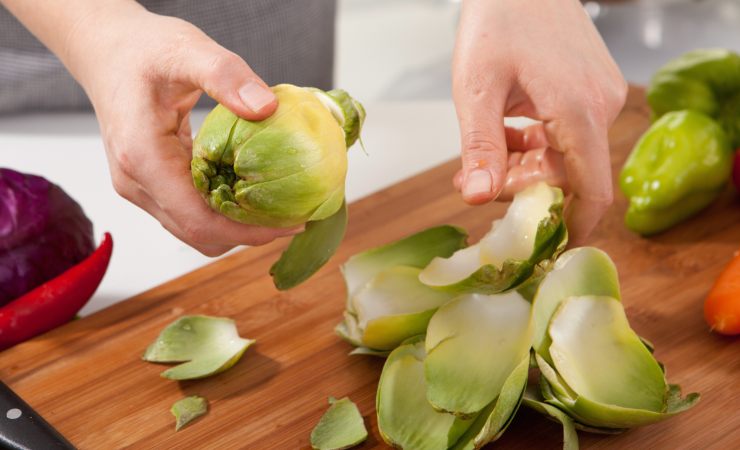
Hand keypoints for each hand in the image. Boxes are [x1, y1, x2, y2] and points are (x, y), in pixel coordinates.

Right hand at [66, 3, 297, 255]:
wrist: (106, 49)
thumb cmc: (143, 49)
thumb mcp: (189, 50)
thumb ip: (226, 76)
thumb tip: (268, 109)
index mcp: (142, 158)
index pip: (199, 220)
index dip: (248, 232)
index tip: (291, 224)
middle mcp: (136, 182)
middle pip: (199, 234)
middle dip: (249, 234)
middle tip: (294, 218)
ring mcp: (139, 187)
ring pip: (193, 230)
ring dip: (236, 227)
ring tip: (278, 209)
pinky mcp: (148, 185)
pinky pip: (189, 212)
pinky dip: (221, 212)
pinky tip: (252, 192)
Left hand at [452, 0, 627, 244]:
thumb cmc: (498, 20)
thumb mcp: (477, 88)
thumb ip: (480, 147)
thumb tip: (477, 200)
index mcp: (579, 111)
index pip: (592, 191)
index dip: (572, 228)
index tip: (543, 249)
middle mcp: (600, 107)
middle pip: (570, 177)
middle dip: (523, 190)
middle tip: (476, 185)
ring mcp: (598, 98)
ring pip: (564, 158)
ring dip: (522, 168)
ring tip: (478, 161)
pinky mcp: (589, 91)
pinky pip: (564, 136)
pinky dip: (531, 146)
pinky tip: (501, 137)